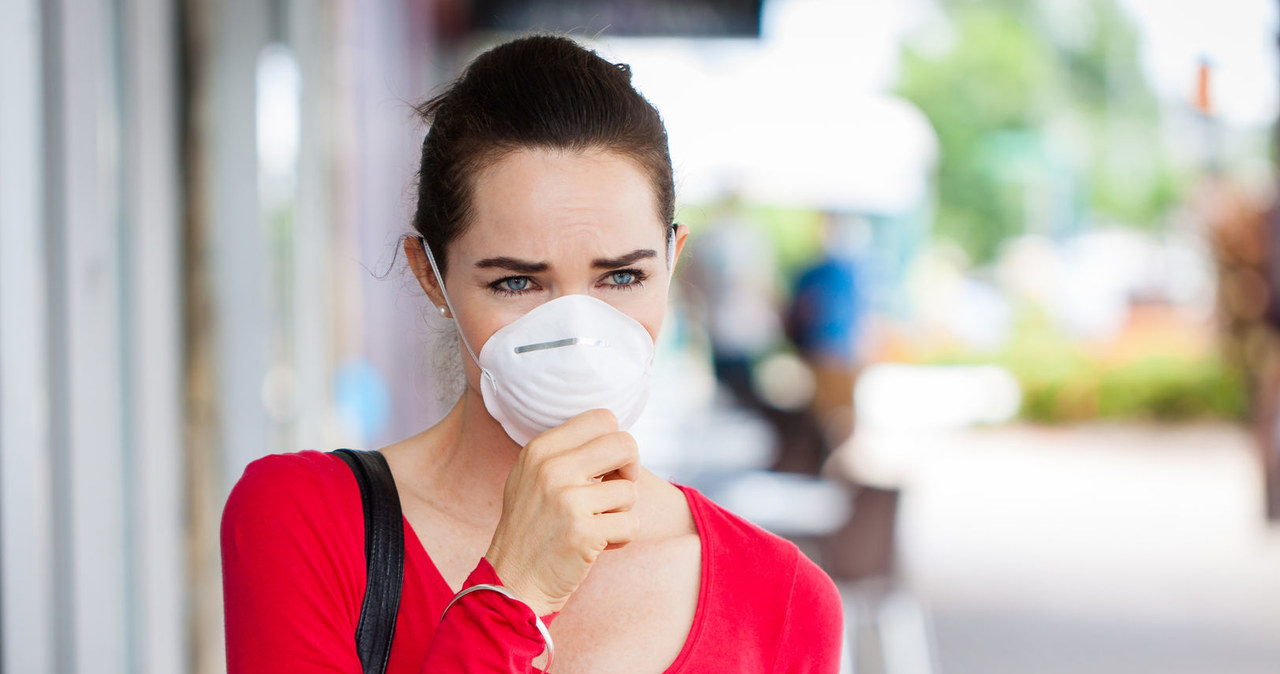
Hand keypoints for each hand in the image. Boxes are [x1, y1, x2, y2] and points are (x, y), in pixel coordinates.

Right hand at [484, 409, 640, 615]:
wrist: (512, 581)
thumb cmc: (531, 528)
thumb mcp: (531, 476)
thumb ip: (566, 452)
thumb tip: (614, 437)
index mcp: (540, 449)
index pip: (602, 418)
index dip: (615, 443)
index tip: (608, 467)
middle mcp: (552, 468)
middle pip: (624, 444)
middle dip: (630, 469)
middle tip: (616, 490)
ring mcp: (567, 500)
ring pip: (630, 490)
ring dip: (621, 512)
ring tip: (596, 524)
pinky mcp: (583, 532)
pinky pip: (631, 524)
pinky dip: (622, 537)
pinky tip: (597, 544)